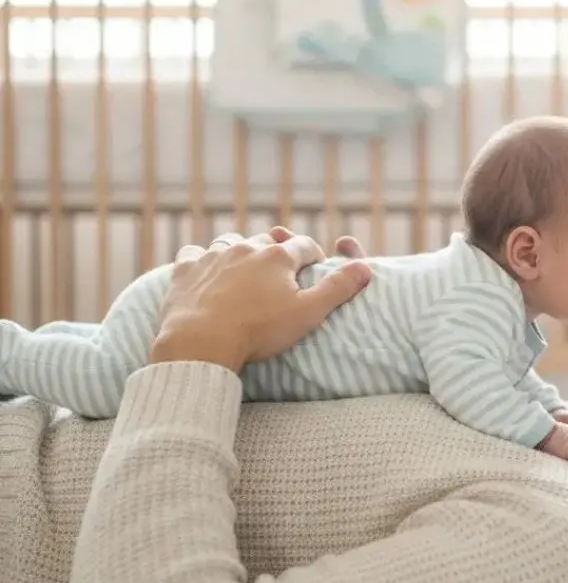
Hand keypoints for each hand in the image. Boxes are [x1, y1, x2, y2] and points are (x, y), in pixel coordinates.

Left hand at [149, 229, 371, 373]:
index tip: (313, 269)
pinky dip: (202, 259)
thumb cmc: (258, 330)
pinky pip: (194, 253)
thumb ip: (338, 289)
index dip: (312, 257)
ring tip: (245, 268)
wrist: (201, 342)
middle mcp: (246, 247)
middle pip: (267, 240)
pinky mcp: (186, 270)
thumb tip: (366, 268)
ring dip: (241, 250)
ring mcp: (213, 256)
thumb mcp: (308, 313)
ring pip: (231, 242)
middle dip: (277, 251)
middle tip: (281, 273)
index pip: (303, 246)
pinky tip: (205, 271)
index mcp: (277, 256)